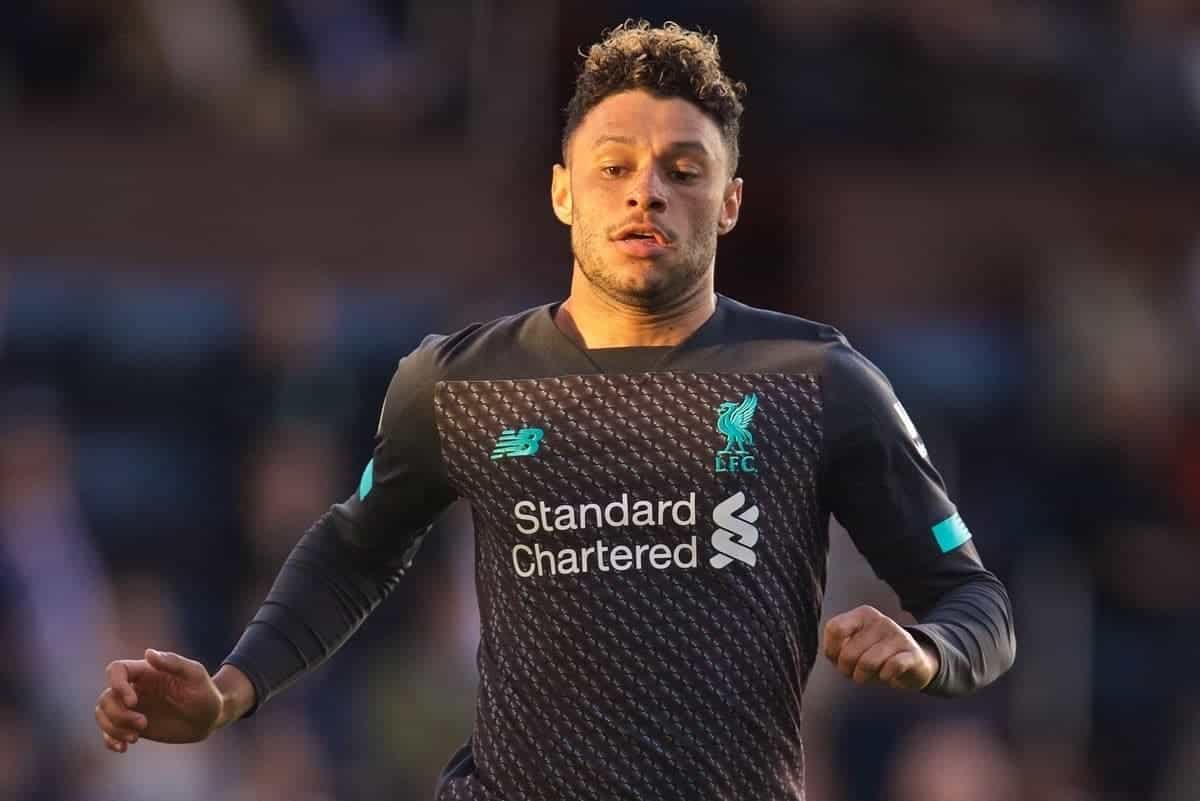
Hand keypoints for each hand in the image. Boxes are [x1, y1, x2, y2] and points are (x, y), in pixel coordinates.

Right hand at [95, 649, 222, 752]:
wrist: (211, 718)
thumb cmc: (206, 693)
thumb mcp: (195, 675)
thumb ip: (174, 663)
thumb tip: (148, 653)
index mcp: (147, 671)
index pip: (116, 670)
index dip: (117, 685)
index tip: (134, 702)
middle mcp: (136, 688)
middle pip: (106, 697)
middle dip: (119, 714)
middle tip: (144, 724)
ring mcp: (133, 708)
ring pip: (103, 714)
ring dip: (113, 728)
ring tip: (134, 738)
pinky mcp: (133, 725)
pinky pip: (109, 731)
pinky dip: (109, 740)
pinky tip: (123, 748)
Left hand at [821, 605, 938, 690]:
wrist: (914, 662)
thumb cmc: (876, 655)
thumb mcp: (855, 645)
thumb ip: (838, 647)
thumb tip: (832, 654)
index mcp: (863, 615)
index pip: (835, 629)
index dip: (831, 651)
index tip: (837, 660)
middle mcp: (881, 621)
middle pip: (848, 653)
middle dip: (846, 671)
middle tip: (853, 673)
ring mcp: (898, 636)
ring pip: (867, 663)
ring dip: (862, 677)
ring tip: (867, 676)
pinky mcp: (913, 653)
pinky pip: (891, 668)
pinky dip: (884, 677)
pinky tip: (886, 676)